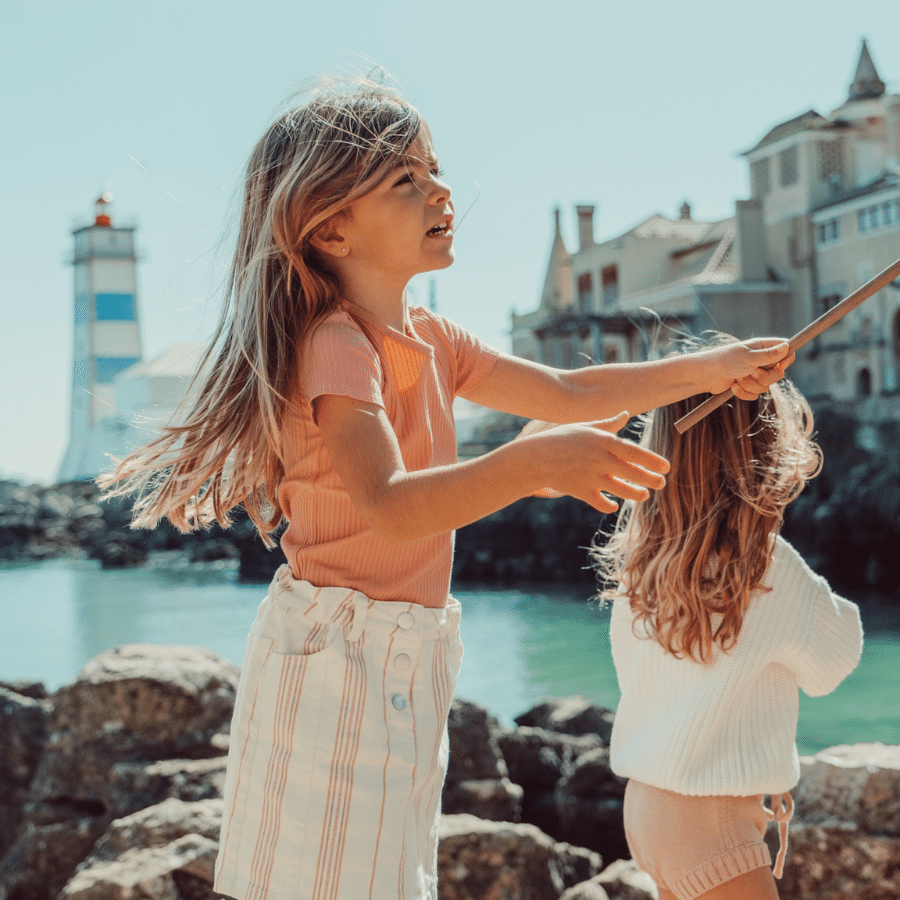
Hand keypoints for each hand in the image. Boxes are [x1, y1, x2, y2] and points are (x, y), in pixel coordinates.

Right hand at [529, 411, 668, 513]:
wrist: (535, 457)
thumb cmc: (561, 439)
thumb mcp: (584, 427)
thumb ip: (608, 424)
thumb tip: (626, 414)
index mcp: (602, 441)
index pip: (634, 452)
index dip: (653, 460)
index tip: (666, 467)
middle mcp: (600, 459)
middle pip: (633, 472)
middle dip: (651, 480)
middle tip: (661, 483)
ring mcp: (591, 477)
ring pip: (622, 490)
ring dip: (636, 494)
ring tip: (643, 495)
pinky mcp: (582, 491)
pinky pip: (602, 502)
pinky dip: (610, 504)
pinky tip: (614, 503)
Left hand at [704, 338, 794, 399]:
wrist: (705, 376)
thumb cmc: (725, 361)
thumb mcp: (748, 357)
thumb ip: (768, 355)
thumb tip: (787, 347)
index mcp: (762, 347)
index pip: (786, 351)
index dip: (786, 360)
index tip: (778, 366)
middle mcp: (760, 360)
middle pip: (778, 373)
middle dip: (765, 377)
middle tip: (752, 372)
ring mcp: (754, 373)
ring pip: (766, 386)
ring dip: (751, 385)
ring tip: (738, 378)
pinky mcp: (747, 386)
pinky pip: (755, 394)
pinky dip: (744, 392)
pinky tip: (733, 386)